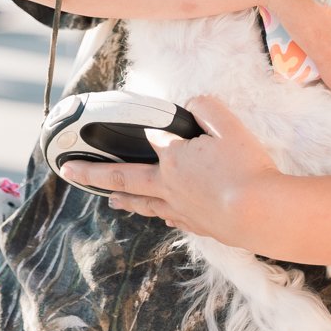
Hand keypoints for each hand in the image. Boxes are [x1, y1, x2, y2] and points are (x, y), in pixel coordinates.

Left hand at [59, 97, 284, 248]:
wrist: (261, 214)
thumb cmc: (247, 169)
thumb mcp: (229, 126)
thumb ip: (208, 108)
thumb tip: (193, 104)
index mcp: (173, 159)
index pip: (152, 138)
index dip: (149, 130)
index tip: (145, 126)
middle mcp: (169, 186)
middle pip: (124, 177)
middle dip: (94, 173)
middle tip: (69, 171)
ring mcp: (181, 209)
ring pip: (143, 203)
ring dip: (123, 199)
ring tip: (109, 199)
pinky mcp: (198, 226)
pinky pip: (170, 218)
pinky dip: (160, 214)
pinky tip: (162, 215)